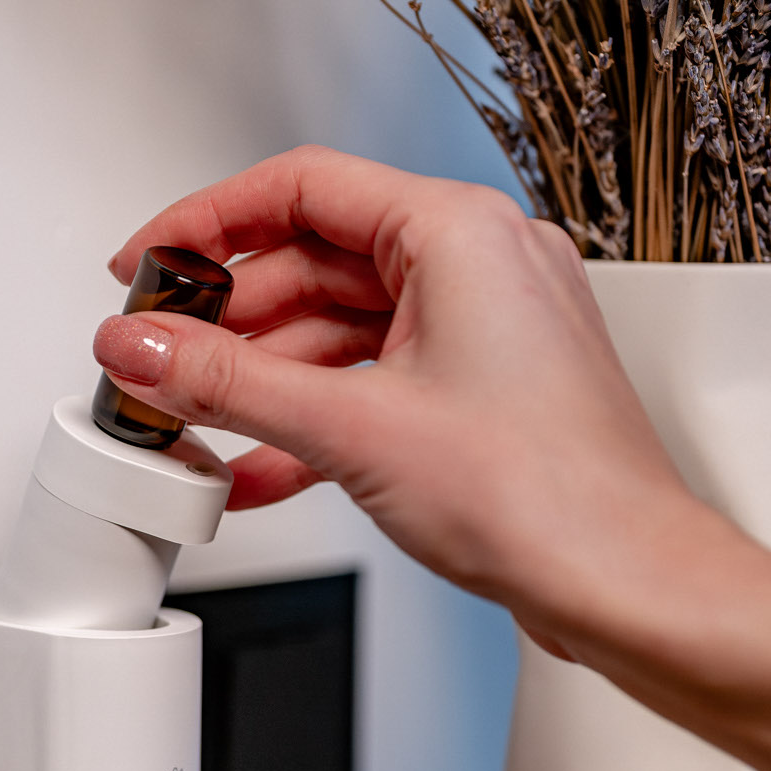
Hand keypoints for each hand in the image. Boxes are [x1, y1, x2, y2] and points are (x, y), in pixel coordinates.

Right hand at [93, 146, 720, 656]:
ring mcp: (482, 329)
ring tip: (193, 423)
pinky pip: (371, 382)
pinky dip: (311, 418)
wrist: (625, 583)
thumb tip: (144, 346)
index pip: (301, 188)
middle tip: (159, 360)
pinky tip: (254, 467)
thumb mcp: (352, 429)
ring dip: (263, 382)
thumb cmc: (545, 496)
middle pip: (313, 262)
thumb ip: (229, 382)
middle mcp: (478, 265)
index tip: (146, 265)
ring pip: (338, 331)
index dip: (205, 223)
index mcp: (459, 232)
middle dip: (228, 322)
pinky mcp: (479, 390)